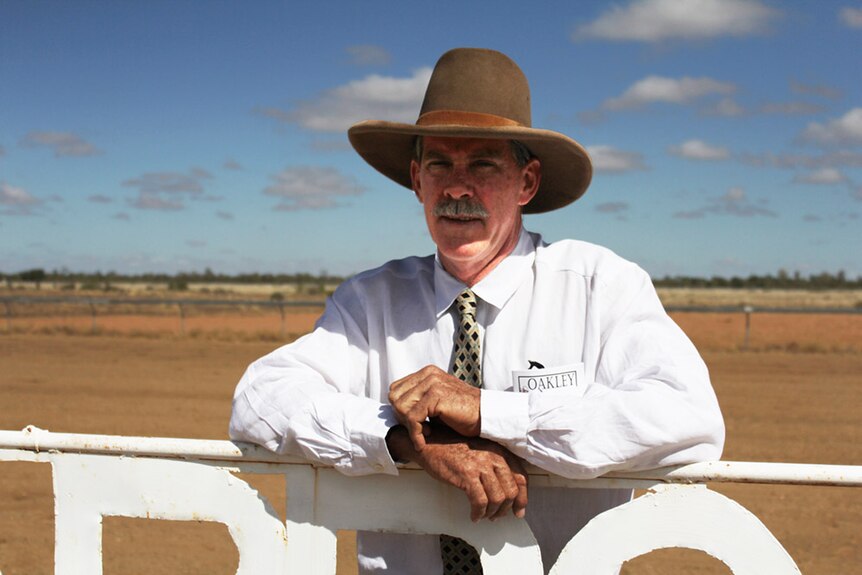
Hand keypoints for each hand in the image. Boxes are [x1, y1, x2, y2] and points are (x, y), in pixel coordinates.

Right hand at [387, 424, 527, 521]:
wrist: (430, 443)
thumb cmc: (453, 448)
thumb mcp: (480, 451)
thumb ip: (494, 465)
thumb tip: (507, 490)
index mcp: (499, 451)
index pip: (521, 476)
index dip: (522, 497)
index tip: (518, 510)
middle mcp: (493, 457)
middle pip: (512, 490)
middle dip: (507, 508)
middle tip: (498, 516)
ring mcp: (480, 466)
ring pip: (498, 499)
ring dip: (492, 513)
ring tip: (484, 516)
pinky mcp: (467, 476)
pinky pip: (480, 502)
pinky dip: (478, 513)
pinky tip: (474, 516)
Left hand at [389, 365, 480, 450]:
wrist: (487, 417)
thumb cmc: (464, 414)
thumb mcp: (438, 402)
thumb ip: (420, 400)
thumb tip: (397, 410)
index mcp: (427, 373)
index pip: (395, 389)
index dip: (400, 409)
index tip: (414, 423)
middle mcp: (429, 374)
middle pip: (395, 397)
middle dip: (402, 418)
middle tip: (419, 429)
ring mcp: (432, 383)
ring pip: (401, 407)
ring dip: (410, 426)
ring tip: (426, 432)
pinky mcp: (436, 396)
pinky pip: (413, 419)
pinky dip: (416, 434)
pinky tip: (424, 441)